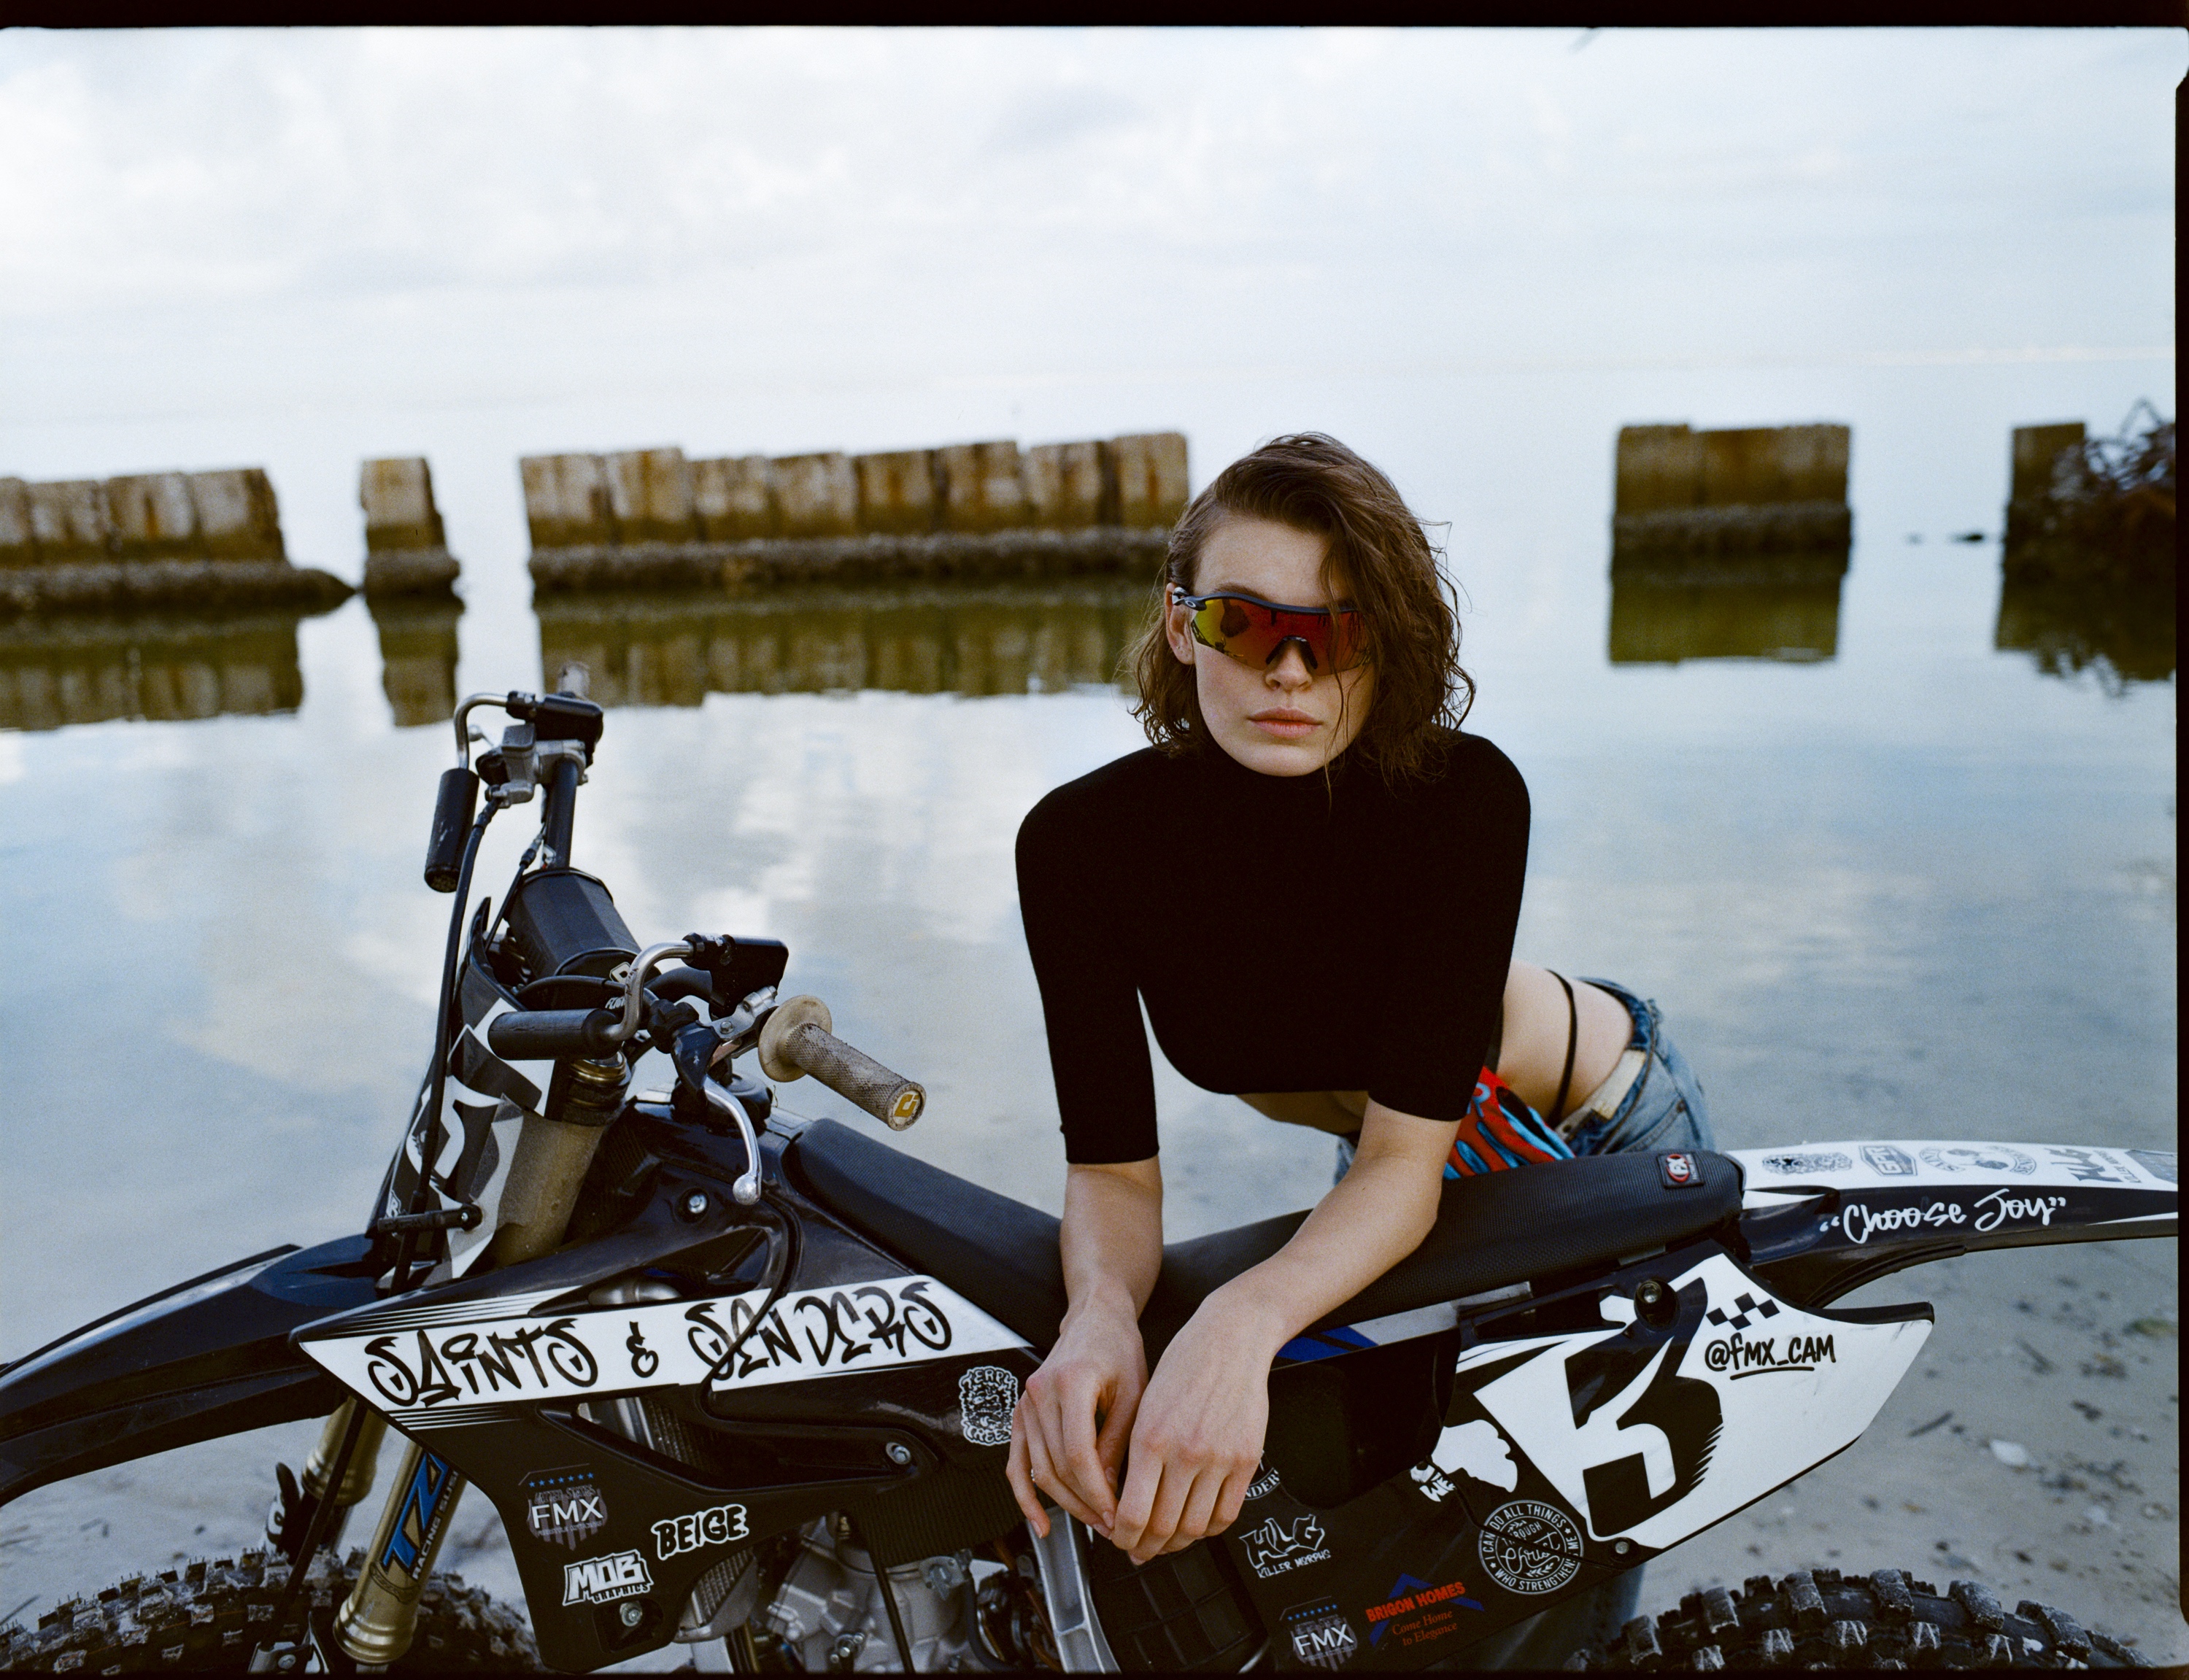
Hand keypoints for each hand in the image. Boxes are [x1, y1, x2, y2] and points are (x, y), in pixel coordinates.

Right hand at [1007, 1289, 1147, 1539]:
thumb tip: (1109, 1488)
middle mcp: (1040, 1393)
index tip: (1115, 1513)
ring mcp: (1025, 1404)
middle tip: (1111, 1525)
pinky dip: (1025, 1496)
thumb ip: (1119, 1440)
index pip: (1078, 1452)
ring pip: (1038, 1471)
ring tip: (1092, 1522)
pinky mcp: (1021, 1415)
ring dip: (1064, 1504)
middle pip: (1056, 1467)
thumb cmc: (1118, 1348)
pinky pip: (1017, 1463)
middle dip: (1084, 1504)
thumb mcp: (1133, 1392)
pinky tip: (1039, 1522)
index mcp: (1070, 1382)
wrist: (1094, 1320)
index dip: (1096, 1491)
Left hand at [1107, 1290, 1281, 1564]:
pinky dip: (1209, 1528)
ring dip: (1177, 1543)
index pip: (1132, 1512)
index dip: (1122, 1537)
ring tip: (1167, 1540)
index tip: (1119, 1539)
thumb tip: (1125, 1500)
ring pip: (1195, 1528)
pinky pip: (1227, 1513)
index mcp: (1151, 1437)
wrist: (1230, 1338)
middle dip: (1146, 1547)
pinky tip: (1197, 1524)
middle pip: (1164, 1528)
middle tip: (1139, 1548)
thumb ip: (1136, 1454)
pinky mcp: (1246, 1459)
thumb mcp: (1145, 1405)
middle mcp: (1185, 1452)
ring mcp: (1220, 1458)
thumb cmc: (1184, 1364)